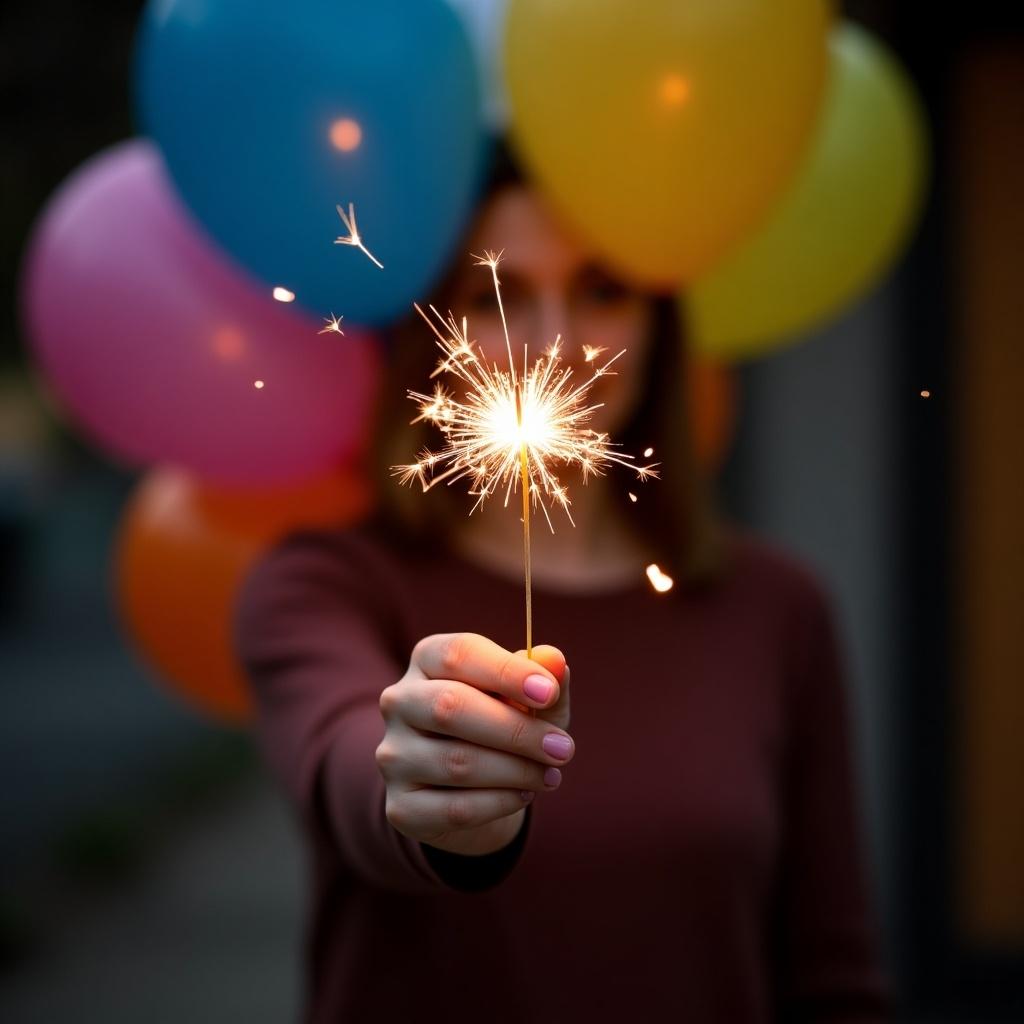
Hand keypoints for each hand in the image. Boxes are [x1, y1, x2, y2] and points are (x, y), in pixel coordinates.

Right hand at [376, 633, 572, 855]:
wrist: (474, 789)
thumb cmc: (505, 725)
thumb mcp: (529, 698)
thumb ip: (543, 678)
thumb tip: (555, 660)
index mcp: (427, 660)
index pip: (458, 654)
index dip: (506, 671)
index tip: (549, 692)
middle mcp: (399, 702)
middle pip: (449, 707)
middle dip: (516, 730)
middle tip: (563, 748)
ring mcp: (393, 755)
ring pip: (456, 763)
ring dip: (516, 771)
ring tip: (551, 775)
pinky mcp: (401, 806)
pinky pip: (455, 808)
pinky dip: (500, 803)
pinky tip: (524, 794)